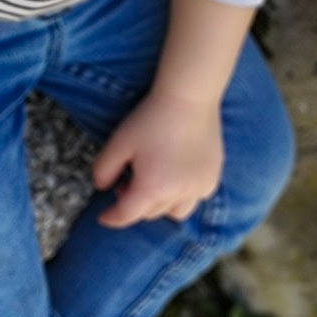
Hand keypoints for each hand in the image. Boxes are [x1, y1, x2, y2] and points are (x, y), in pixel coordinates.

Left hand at [92, 87, 225, 226]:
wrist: (189, 98)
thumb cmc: (151, 119)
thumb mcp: (118, 143)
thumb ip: (103, 170)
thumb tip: (103, 187)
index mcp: (152, 189)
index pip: (127, 215)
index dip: (112, 218)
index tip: (103, 217)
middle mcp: (178, 194)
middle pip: (150, 213)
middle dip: (134, 204)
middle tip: (126, 183)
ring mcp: (199, 187)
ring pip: (175, 212)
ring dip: (161, 205)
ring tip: (154, 184)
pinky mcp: (212, 177)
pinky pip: (196, 198)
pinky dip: (183, 195)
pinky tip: (177, 175)